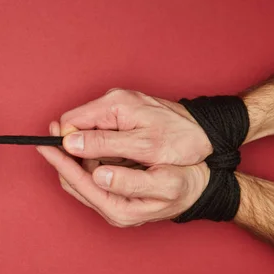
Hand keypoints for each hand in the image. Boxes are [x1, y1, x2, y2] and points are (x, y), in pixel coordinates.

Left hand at [37, 122, 208, 225]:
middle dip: (60, 156)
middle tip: (52, 131)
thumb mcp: (164, 182)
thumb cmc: (186, 183)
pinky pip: (89, 176)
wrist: (202, 188)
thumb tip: (98, 175)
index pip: (78, 182)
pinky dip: (82, 159)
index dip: (62, 160)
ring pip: (79, 179)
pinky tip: (82, 144)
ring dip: (70, 156)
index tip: (50, 140)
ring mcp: (111, 204)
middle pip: (72, 182)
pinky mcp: (114, 195)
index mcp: (118, 210)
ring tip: (64, 133)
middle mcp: (110, 211)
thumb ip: (129, 182)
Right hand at [59, 89, 211, 165]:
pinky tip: (118, 162)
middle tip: (92, 172)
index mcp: (114, 104)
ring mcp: (117, 108)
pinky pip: (102, 133)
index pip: (71, 121)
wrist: (207, 132)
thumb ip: (104, 144)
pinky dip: (104, 150)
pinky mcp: (123, 116)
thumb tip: (70, 143)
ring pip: (88, 132)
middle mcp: (112, 101)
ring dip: (92, 152)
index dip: (66, 145)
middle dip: (78, 150)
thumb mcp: (143, 147)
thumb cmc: (181, 139)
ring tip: (111, 168)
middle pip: (76, 126)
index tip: (71, 166)